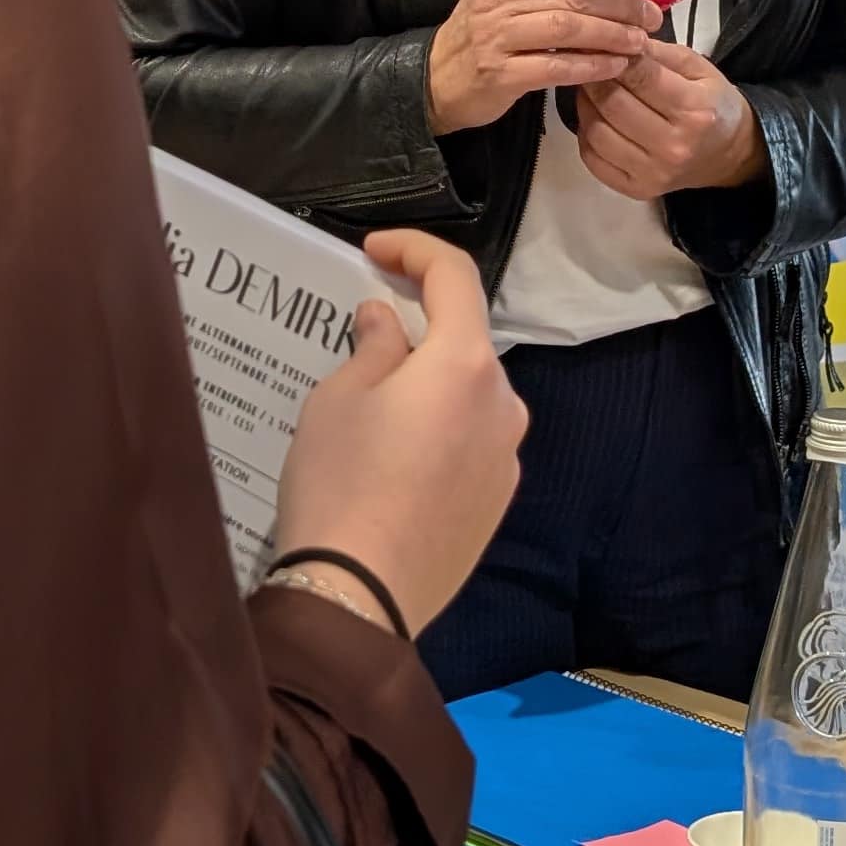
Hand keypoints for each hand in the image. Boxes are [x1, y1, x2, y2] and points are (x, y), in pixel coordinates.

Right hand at [267, 231, 525, 633]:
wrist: (359, 597)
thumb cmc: (341, 484)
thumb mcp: (338, 398)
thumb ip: (372, 346)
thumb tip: (386, 321)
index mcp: (465, 364)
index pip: (455, 276)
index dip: (414, 249)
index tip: (376, 251)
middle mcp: (503, 404)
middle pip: (462, 342)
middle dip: (416, 330)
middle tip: (357, 341)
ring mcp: (506, 457)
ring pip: (467, 396)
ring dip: (427, 385)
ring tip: (368, 411)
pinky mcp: (497, 502)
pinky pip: (470, 442)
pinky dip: (437, 431)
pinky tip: (391, 460)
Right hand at [424, 0, 657, 134]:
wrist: (435, 80)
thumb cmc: (483, 34)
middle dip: (618, 4)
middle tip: (650, 16)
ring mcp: (496, 36)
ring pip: (567, 28)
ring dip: (610, 34)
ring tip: (639, 42)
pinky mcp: (501, 74)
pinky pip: (557, 66)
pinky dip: (591, 66)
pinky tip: (614, 67)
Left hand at [574, 42, 764, 201]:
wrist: (726, 155)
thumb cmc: (711, 104)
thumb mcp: (698, 68)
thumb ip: (659, 53)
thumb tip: (617, 41)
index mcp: (694, 109)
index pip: (640, 77)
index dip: (615, 57)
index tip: (603, 45)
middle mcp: (673, 146)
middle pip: (613, 104)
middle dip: (594, 79)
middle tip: (590, 65)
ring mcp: (653, 173)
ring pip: (596, 132)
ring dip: (585, 105)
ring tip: (590, 90)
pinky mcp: (636, 190)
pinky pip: (592, 159)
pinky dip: (585, 134)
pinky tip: (595, 119)